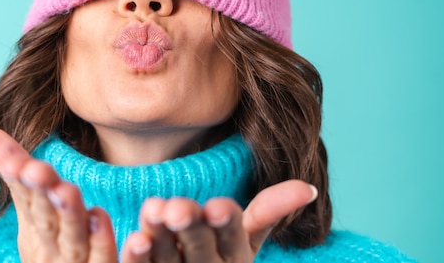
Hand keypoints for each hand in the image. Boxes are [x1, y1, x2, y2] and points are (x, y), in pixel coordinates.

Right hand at [0, 128, 116, 262]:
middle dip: (41, 195)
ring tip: (67, 190)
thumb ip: (18, 176)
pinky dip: (102, 243)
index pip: (26, 198)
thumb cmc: (53, 254)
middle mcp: (51, 250)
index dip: (18, 177)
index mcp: (35, 232)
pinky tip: (101, 217)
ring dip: (70, 216)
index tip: (18, 158)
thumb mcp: (34, 217)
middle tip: (37, 170)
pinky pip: (102, 260)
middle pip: (46, 219)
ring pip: (73, 240)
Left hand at [121, 181, 316, 262]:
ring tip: (153, 211)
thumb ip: (269, 211)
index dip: (227, 224)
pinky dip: (139, 259)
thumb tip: (308, 187)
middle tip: (178, 208)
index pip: (235, 238)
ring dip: (161, 238)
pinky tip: (135, 239)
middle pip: (201, 249)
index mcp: (236, 256)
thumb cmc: (220, 255)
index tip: (217, 206)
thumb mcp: (246, 237)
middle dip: (192, 229)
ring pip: (170, 259)